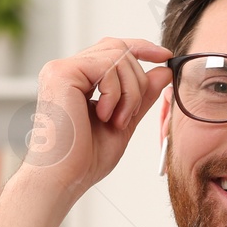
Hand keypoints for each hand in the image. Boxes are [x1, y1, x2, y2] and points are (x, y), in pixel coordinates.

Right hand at [0, 37, 170, 226]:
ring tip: (117, 120)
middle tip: (130, 115)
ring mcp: (62, 69)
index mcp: (78, 79)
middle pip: (119, 49)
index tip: (165, 57)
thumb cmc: (85, 159)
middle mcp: (67, 70)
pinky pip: (108, 65)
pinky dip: (117, 92)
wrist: (64, 178)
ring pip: (118, 55)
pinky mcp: (62, 73)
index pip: (113, 49)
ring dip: (130, 91)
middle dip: (138, 81)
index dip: (142, 48)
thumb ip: (142, 96)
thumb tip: (163, 71)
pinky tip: (105, 116)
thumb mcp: (125, 121)